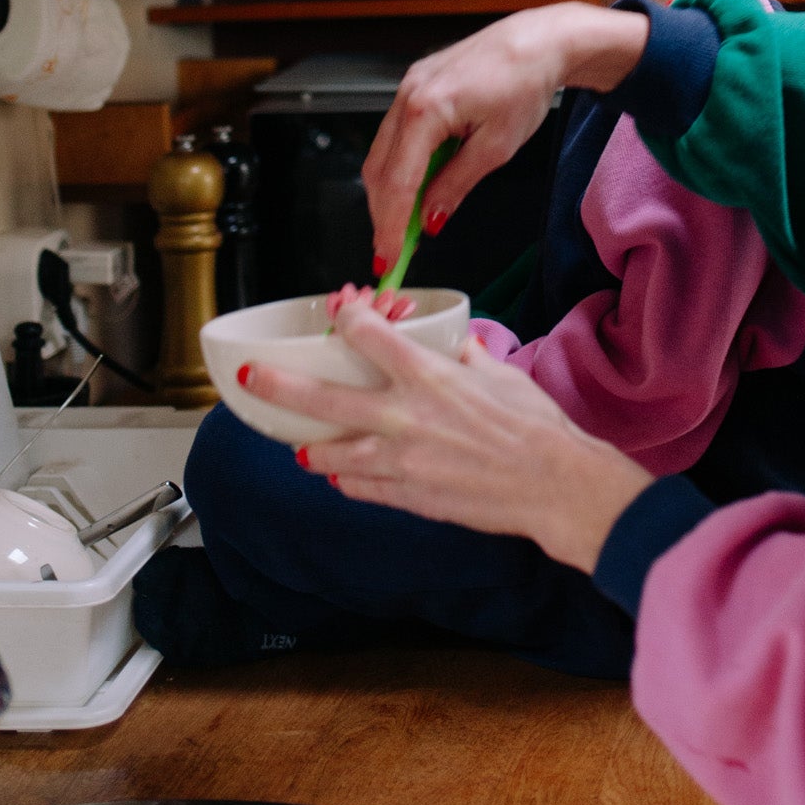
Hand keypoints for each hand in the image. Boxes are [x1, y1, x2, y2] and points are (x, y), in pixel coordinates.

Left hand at [237, 296, 652, 573]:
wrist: (556, 484)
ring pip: (331, 451)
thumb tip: (456, 346)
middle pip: (322, 396)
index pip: (366, 335)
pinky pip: (360, 486)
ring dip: (309, 444)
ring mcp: (400, 460)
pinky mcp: (407, 495)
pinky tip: (340, 474)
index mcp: (427, 375)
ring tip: (297, 441)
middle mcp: (403, 415)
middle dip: (279, 384)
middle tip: (249, 377)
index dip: (346, 316)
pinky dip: (346, 478)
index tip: (338, 309)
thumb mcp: (501, 374)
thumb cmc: (536, 425)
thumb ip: (467, 357)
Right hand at [363, 3, 649, 261]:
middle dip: (383, 214)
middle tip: (392, 251)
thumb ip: (456, 185)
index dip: (390, 226)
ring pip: (383, 153)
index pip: (397, 182)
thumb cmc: (525, 84)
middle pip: (379, 169)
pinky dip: (400, 166)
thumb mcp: (496, 148)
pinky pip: (396, 134)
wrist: (537, 42)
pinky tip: (415, 189)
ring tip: (403, 227)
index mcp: (426, 110)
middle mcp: (407, 95)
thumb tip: (430, 219)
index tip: (388, 257)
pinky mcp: (416, 85)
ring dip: (389, 192)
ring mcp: (408, 87)